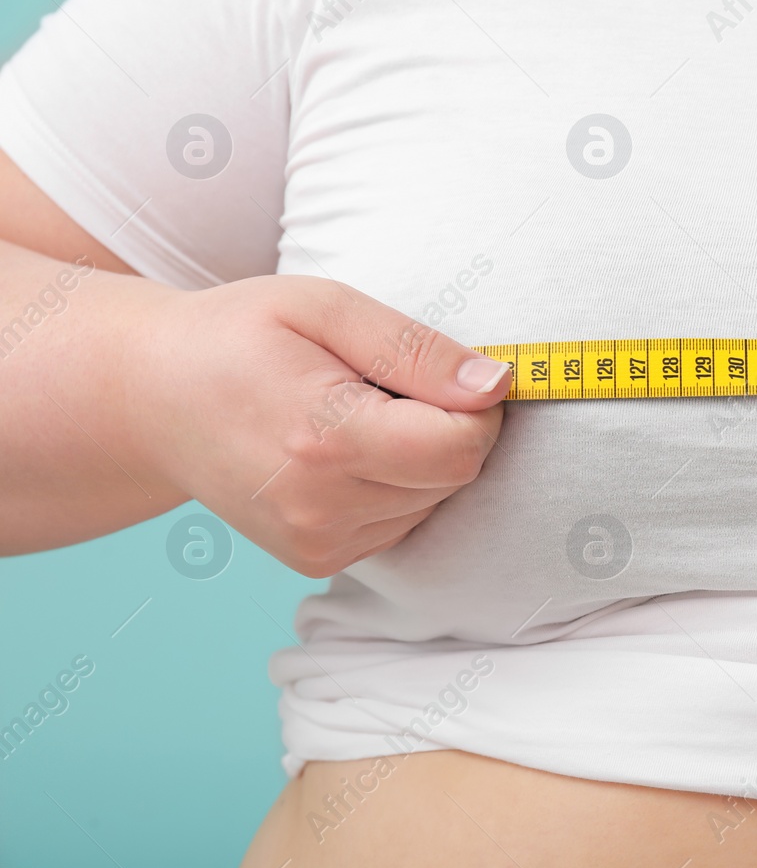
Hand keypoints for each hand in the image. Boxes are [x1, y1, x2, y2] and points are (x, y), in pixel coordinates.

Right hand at [130, 275, 508, 576]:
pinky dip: (396, 483)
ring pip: (435, 502)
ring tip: (356, 413)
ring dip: (422, 456)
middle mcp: (319, 507)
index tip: (448, 372)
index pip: (461, 447)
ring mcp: (315, 543)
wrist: (149, 397)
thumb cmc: (237, 335)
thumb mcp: (325, 307)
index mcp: (324, 439)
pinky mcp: (316, 559)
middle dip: (449, 425)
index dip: (478, 406)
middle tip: (387, 384)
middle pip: (455, 476)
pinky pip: (403, 521)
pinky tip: (347, 448)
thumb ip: (416, 350)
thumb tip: (497, 385)